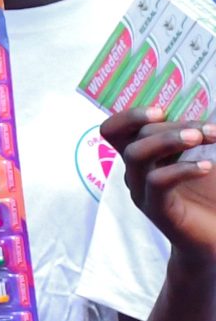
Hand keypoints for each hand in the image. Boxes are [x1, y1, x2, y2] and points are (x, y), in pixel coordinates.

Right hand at [102, 109, 215, 256]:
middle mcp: (136, 173)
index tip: (162, 110)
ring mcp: (143, 192)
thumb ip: (203, 136)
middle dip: (172, 126)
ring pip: (136, 155)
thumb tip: (214, 118)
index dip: (129, 116)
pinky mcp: (158, 210)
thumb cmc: (212, 195)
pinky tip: (207, 167)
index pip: (114, 130)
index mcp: (143, 157)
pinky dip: (183, 169)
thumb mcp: (206, 157)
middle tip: (209, 129)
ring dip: (169, 140)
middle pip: (135, 137)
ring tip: (202, 137)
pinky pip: (157, 182)